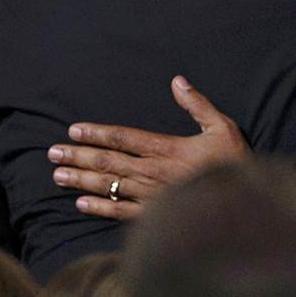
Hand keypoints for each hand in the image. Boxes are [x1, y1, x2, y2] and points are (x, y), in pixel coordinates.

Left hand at [48, 76, 248, 219]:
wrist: (243, 207)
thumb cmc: (234, 164)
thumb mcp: (222, 127)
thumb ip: (198, 105)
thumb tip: (177, 81)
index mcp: (167, 149)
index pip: (124, 138)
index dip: (97, 133)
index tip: (73, 130)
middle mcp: (153, 172)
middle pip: (109, 162)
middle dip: (78, 156)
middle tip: (52, 153)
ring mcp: (152, 196)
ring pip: (110, 186)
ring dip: (82, 180)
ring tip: (57, 175)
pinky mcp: (155, 215)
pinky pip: (122, 212)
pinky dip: (100, 207)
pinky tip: (80, 203)